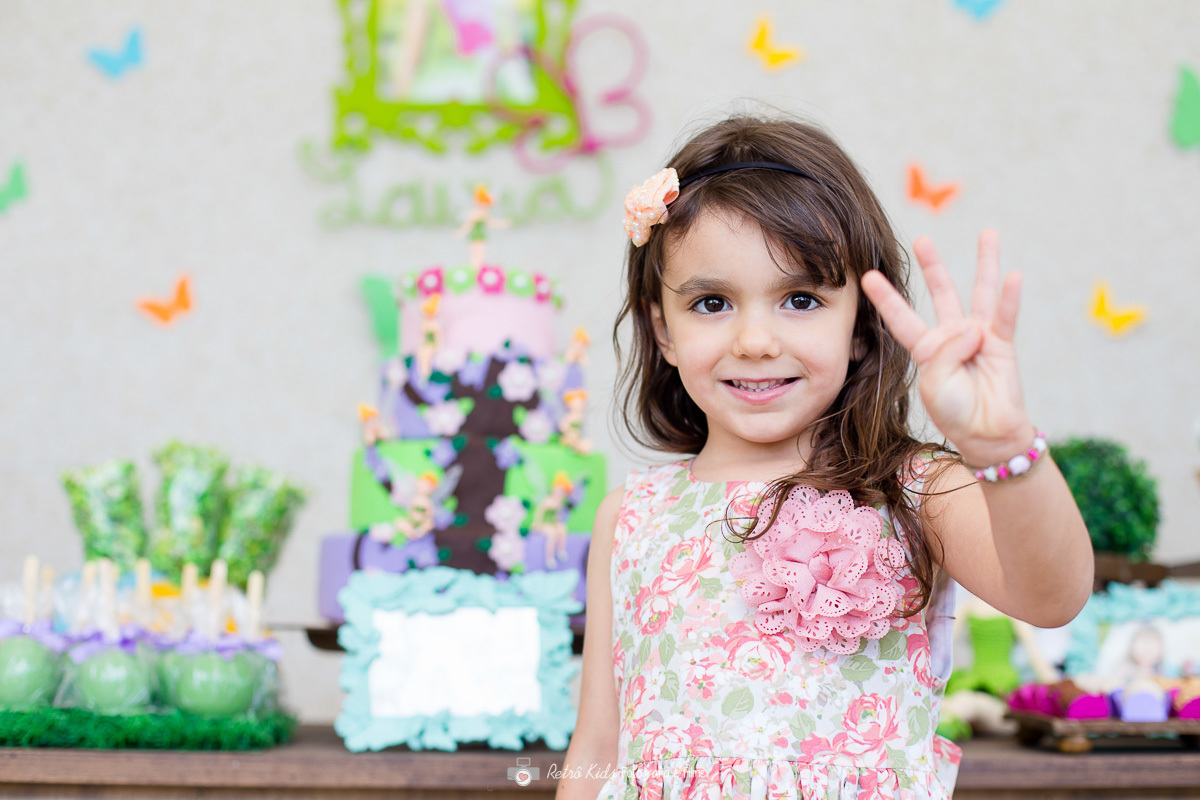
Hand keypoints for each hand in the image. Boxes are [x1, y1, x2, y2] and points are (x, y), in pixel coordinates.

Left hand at [860, 229, 1031, 464]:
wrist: (986, 433)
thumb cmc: (954, 412)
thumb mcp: (935, 384)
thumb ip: (947, 354)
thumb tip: (974, 329)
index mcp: (925, 348)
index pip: (901, 318)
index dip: (886, 298)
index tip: (868, 276)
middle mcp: (950, 336)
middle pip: (941, 292)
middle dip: (933, 265)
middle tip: (922, 239)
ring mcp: (979, 336)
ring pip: (980, 292)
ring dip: (985, 262)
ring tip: (988, 233)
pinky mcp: (1003, 343)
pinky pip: (1006, 316)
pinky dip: (1010, 297)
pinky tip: (1013, 276)